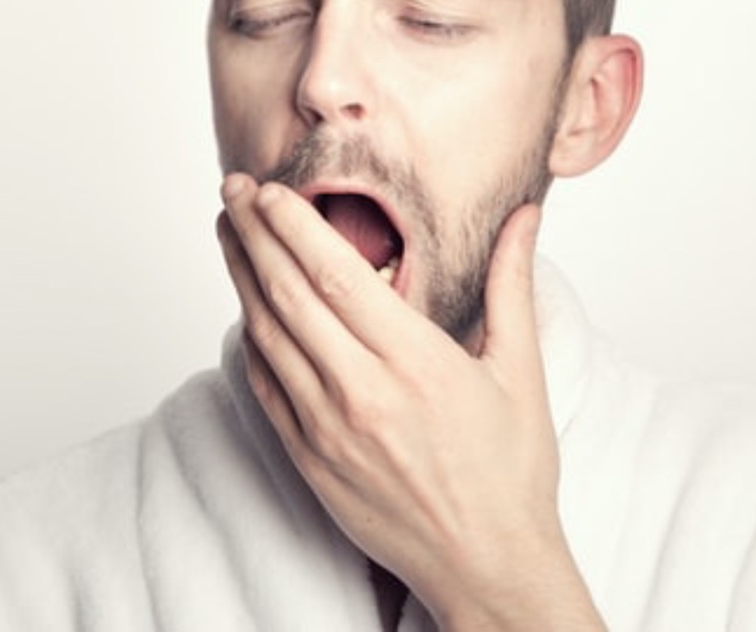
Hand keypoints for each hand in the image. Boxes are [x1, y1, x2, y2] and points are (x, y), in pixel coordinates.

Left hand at [217, 173, 604, 630]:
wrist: (486, 566)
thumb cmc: (509, 472)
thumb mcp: (521, 371)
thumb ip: (511, 284)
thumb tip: (526, 217)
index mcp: (415, 362)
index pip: (336, 274)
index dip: (295, 226)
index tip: (270, 190)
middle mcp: (362, 392)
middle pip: (289, 294)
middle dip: (255, 234)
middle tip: (233, 190)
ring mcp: (327, 430)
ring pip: (268, 335)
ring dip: (242, 277)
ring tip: (229, 232)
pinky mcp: (309, 460)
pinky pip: (265, 387)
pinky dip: (249, 340)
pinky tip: (244, 308)